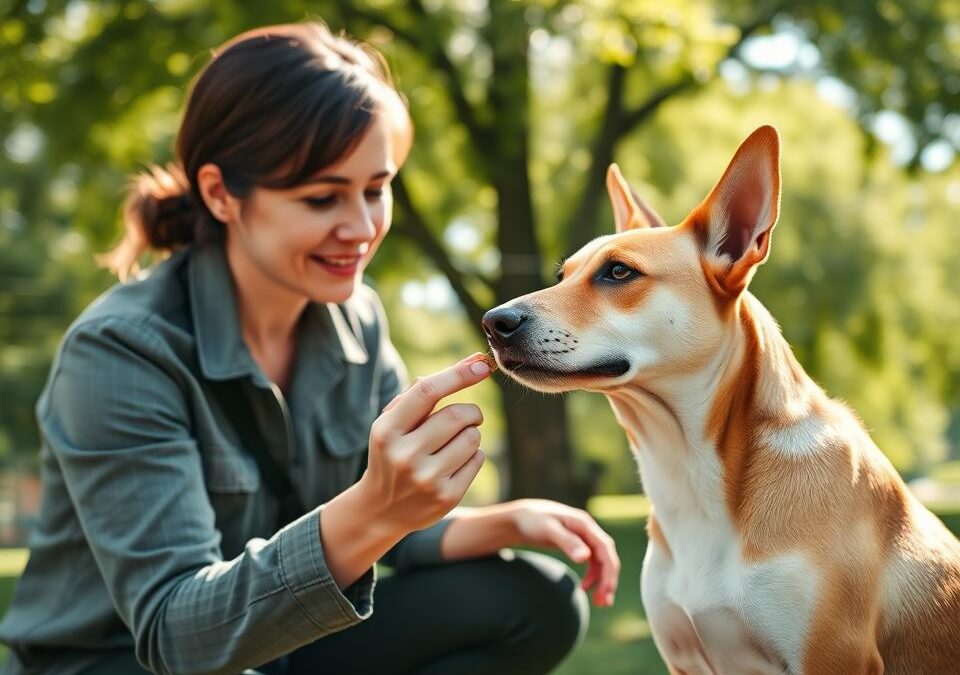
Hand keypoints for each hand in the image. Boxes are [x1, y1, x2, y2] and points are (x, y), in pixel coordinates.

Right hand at [358, 353, 491, 535]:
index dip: (458, 374)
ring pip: (472, 438)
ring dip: (472, 433)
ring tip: (455, 442)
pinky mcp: (446, 497)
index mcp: (387, 431)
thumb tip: (469, 364)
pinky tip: (455, 462)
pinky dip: (473, 454)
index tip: (482, 363)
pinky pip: (478, 459)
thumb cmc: (392, 452)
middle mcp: (405, 455)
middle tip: (469, 416)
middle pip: (457, 415)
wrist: (380, 508)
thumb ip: (421, 393)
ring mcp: (426, 479)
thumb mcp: (392, 424)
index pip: (427, 392)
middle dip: (471, 411)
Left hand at [510, 499, 620, 606]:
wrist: (521, 517)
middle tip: (603, 603)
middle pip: (607, 556)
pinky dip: (593, 576)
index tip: (605, 591)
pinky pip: (593, 562)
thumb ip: (567, 542)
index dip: (608, 571)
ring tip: (598, 601)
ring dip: (602, 580)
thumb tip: (585, 557)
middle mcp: (588, 530)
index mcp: (584, 524)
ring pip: (601, 561)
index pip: (605, 548)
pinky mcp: (579, 544)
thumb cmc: (532, 521)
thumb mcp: (548, 530)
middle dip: (608, 579)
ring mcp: (584, 537)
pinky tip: (585, 587)